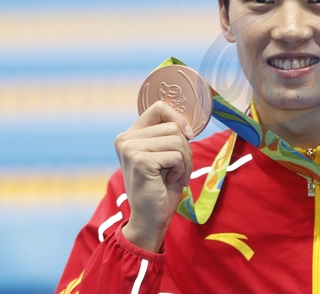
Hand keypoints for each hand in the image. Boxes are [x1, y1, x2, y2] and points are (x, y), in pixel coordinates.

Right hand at [115, 101, 194, 252]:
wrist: (151, 219)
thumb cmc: (162, 188)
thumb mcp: (166, 155)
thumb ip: (170, 135)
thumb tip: (187, 123)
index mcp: (130, 134)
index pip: (159, 107)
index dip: (179, 119)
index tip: (188, 136)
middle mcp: (125, 138)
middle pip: (174, 126)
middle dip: (185, 149)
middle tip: (176, 169)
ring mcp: (130, 148)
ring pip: (178, 140)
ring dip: (185, 161)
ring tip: (173, 176)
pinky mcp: (140, 160)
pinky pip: (177, 156)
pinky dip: (181, 170)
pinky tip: (168, 182)